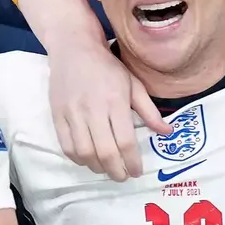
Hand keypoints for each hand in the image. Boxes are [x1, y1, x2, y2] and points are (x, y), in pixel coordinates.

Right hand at [48, 40, 168, 180]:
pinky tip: (88, 159)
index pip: (125, 141)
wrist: (73, 48)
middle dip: (116, 171)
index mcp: (115, 101)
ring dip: (97, 167)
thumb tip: (167, 132)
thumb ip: (149, 110)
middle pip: (105, 152)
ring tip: (107, 168)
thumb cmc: (107, 66)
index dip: (132, 162)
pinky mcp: (57, 115)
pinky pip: (66, 146)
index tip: (137, 172)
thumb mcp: (134, 83)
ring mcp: (72, 113)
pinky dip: (78, 159)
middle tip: (123, 176)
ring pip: (84, 153)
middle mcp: (93, 109)